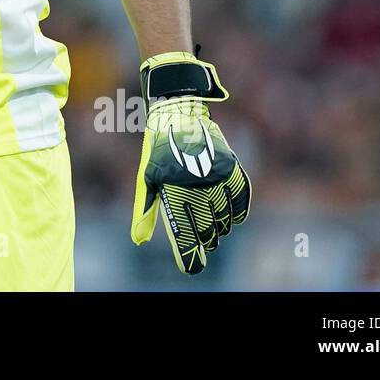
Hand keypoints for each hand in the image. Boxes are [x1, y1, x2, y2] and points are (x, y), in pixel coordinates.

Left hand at [130, 50, 250, 274]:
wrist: (177, 112)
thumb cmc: (158, 149)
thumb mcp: (147, 177)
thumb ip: (146, 210)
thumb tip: (138, 240)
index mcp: (172, 190)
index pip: (185, 234)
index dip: (190, 255)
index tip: (192, 267)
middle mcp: (196, 185)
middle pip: (208, 230)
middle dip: (206, 240)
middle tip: (203, 243)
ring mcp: (215, 175)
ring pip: (226, 217)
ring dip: (222, 227)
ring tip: (215, 229)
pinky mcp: (230, 165)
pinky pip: (241, 197)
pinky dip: (239, 211)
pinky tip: (234, 217)